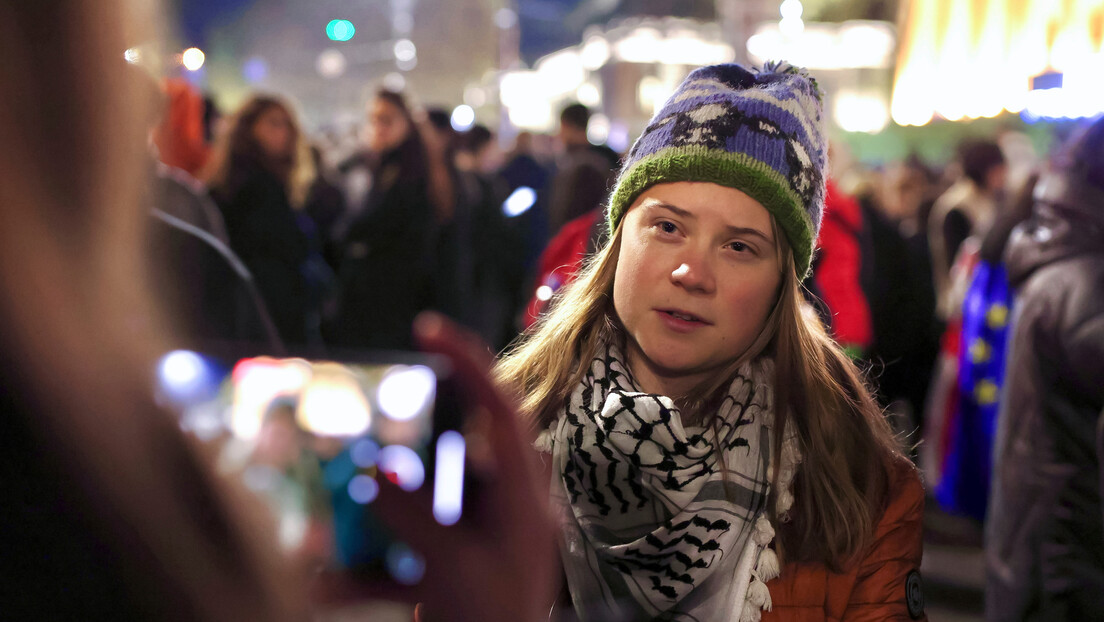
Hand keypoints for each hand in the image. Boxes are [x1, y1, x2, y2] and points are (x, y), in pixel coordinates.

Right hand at [311, 313, 558, 621]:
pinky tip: (325, 584)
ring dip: (368, 513)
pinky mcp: (447, 561)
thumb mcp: (454, 567)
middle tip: (364, 423)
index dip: (467, 361)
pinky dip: (363, 564)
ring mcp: (472, 531)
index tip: (428, 326)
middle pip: (446, 447)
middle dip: (397, 442)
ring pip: (414, 498)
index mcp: (521, 492)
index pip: (499, 407)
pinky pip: (401, 549)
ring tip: (331, 518)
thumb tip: (375, 474)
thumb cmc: (496, 621)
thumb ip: (414, 517)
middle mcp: (500, 503)